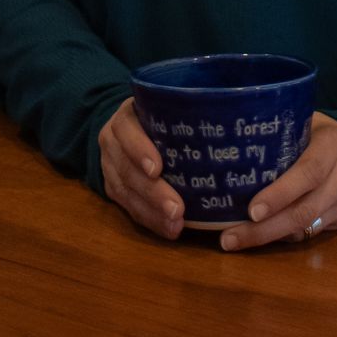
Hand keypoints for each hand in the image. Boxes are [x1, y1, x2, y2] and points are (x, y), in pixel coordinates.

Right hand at [99, 97, 185, 239]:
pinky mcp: (112, 188)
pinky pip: (129, 208)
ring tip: (176, 224)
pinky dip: (150, 221)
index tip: (157, 168)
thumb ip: (186, 113)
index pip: (126, 130)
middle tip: (177, 209)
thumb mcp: (166, 106)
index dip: (139, 149)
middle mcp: (112, 142)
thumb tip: (227, 117)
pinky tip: (169, 230)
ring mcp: (109, 167)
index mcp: (125, 117)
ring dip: (152, 212)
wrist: (128, 129)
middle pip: (128, 169)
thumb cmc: (160, 116)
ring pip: (126, 193)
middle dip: (153, 192)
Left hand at [216, 113, 336, 252]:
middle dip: (263, 229)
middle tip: (229, 238)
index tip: (252, 210)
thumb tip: (237, 141)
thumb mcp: (312, 123)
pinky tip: (260, 236)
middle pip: (303, 211)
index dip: (280, 194)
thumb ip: (284, 132)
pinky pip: (311, 233)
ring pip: (306, 229)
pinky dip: (284, 236)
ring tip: (235, 241)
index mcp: (333, 148)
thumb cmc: (329, 135)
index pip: (308, 173)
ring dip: (268, 238)